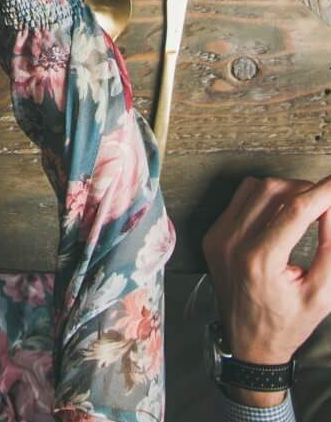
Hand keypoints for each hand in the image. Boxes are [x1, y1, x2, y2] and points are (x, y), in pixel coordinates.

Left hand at [205, 174, 330, 399]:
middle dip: (304, 189)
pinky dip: (263, 197)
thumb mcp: (321, 295)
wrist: (248, 343)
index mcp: (259, 261)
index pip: (295, 210)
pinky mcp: (213, 234)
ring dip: (284, 189)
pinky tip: (282, 212)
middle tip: (326, 201)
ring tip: (307, 205)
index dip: (321, 193)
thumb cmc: (287, 324)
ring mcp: (218, 236)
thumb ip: (330, 249)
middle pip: (272, 192)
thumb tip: (330, 209)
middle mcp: (232, 242)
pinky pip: (239, 200)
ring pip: (253, 189)